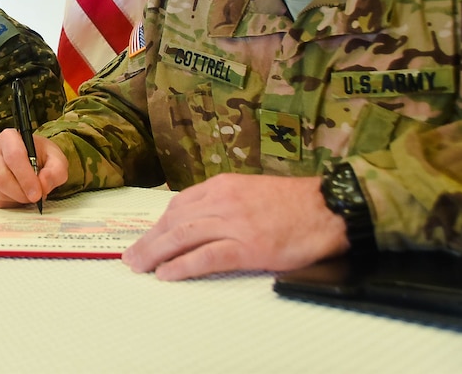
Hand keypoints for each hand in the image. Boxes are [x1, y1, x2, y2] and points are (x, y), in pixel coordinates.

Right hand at [0, 128, 68, 207]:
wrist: (33, 160)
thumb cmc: (41, 156)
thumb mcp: (56, 159)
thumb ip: (55, 170)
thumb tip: (44, 183)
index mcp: (9, 137)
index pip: (13, 157)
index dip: (26, 178)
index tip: (38, 192)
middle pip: (1, 177)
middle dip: (21, 192)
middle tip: (36, 197)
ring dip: (18, 198)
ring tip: (30, 193)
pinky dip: (12, 202)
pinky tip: (21, 194)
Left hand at [121, 174, 349, 279]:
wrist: (329, 207)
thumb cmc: (295, 202)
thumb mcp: (252, 190)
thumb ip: (226, 201)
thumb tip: (201, 218)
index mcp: (223, 186)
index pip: (179, 205)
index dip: (159, 224)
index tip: (147, 237)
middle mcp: (223, 201)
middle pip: (174, 221)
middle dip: (149, 240)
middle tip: (132, 257)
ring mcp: (235, 223)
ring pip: (183, 237)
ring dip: (156, 253)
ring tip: (140, 267)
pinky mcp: (249, 246)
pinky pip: (207, 256)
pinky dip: (183, 266)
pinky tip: (169, 274)